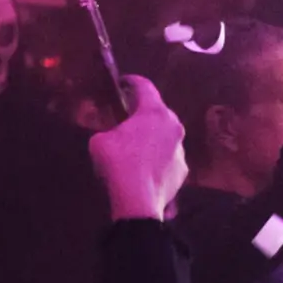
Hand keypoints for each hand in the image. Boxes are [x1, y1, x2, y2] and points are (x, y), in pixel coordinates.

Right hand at [90, 75, 186, 221]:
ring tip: (136, 147)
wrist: (138, 201)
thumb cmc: (118, 163)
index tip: (123, 82)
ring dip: (152, 137)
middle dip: (143, 112)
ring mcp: (181, 149)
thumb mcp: (100, 141)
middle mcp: (173, 126)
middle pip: (158, 111)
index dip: (131, 81)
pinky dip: (158, 158)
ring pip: (165, 135)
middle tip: (127, 117)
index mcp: (154, 112)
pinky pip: (169, 157)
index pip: (144, 86)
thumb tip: (111, 136)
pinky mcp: (183, 169)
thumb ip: (107, 131)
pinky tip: (145, 168)